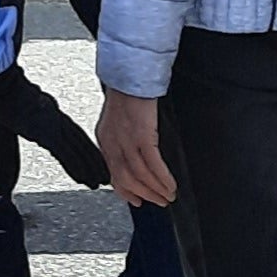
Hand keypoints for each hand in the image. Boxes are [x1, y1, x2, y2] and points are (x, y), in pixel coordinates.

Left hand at [96, 88, 177, 207]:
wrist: (132, 74)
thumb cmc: (128, 93)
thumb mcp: (117, 120)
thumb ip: (121, 139)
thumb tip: (133, 157)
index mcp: (105, 139)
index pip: (114, 174)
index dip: (126, 191)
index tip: (137, 201)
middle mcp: (113, 143)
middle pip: (127, 179)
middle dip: (145, 194)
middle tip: (158, 201)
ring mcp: (126, 140)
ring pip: (140, 176)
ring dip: (156, 190)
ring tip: (168, 196)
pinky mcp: (142, 136)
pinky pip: (153, 165)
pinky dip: (163, 179)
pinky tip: (171, 185)